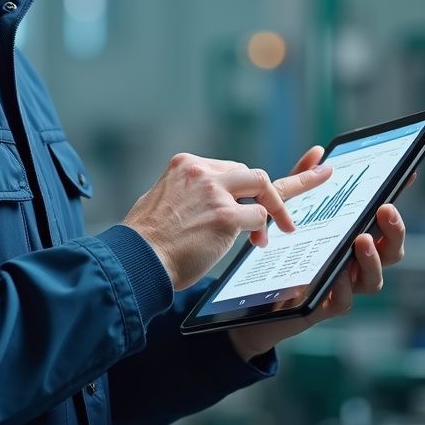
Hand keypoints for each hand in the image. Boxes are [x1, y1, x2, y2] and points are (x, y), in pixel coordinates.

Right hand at [123, 152, 332, 289]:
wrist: (138, 259)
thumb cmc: (149, 239)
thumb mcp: (164, 198)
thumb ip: (189, 192)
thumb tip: (209, 201)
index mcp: (184, 165)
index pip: (228, 167)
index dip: (249, 180)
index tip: (286, 174)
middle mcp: (200, 172)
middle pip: (249, 173)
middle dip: (265, 196)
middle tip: (279, 221)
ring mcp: (214, 192)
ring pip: (261, 187)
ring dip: (272, 210)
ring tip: (276, 231)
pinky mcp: (225, 215)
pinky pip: (258, 216)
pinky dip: (260, 230)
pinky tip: (254, 241)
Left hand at [228, 150, 411, 361]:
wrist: (257, 299)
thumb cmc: (283, 252)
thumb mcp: (288, 212)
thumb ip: (303, 184)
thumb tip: (319, 151)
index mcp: (352, 239)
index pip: (382, 221)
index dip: (396, 199)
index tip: (406, 175)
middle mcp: (356, 264)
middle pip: (390, 250)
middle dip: (394, 230)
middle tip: (385, 209)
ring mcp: (344, 286)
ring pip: (373, 278)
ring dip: (371, 258)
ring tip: (361, 239)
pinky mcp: (325, 307)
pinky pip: (343, 301)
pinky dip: (343, 287)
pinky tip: (337, 275)